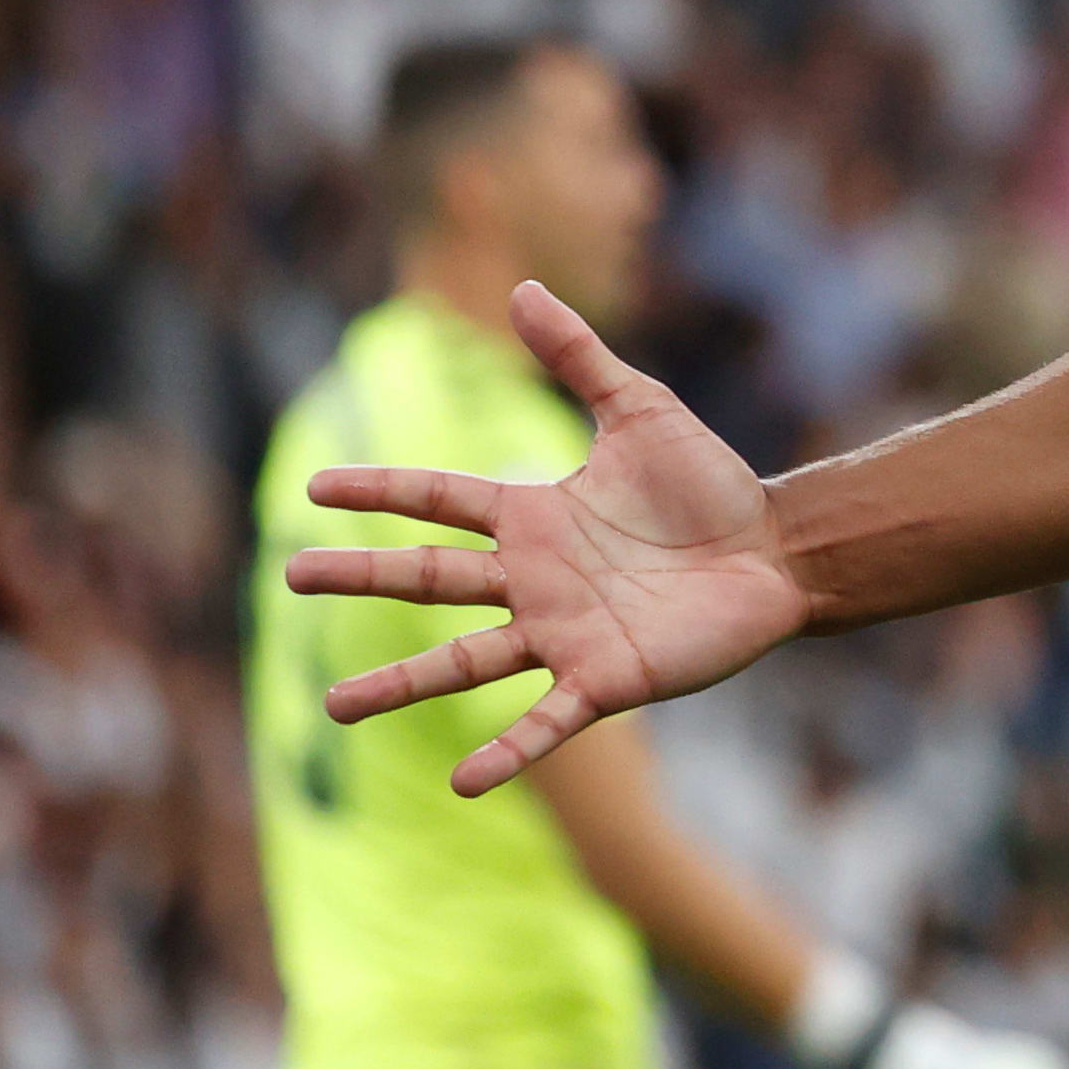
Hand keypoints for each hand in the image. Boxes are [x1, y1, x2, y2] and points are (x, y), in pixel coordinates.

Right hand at [294, 283, 810, 794]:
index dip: (379, 490)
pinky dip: (507, 751)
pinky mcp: (605, 679)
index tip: (312, 486)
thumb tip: (522, 287)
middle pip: (428, 578)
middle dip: (360, 576)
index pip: (437, 500)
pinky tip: (464, 782)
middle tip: (289, 577)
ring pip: (463, 660)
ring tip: (333, 708)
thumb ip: (579, 357)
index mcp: (533, 515)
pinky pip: (544, 720)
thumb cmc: (711, 485)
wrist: (779, 550)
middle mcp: (532, 578)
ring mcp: (562, 632)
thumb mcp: (641, 409)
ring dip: (400, 685)